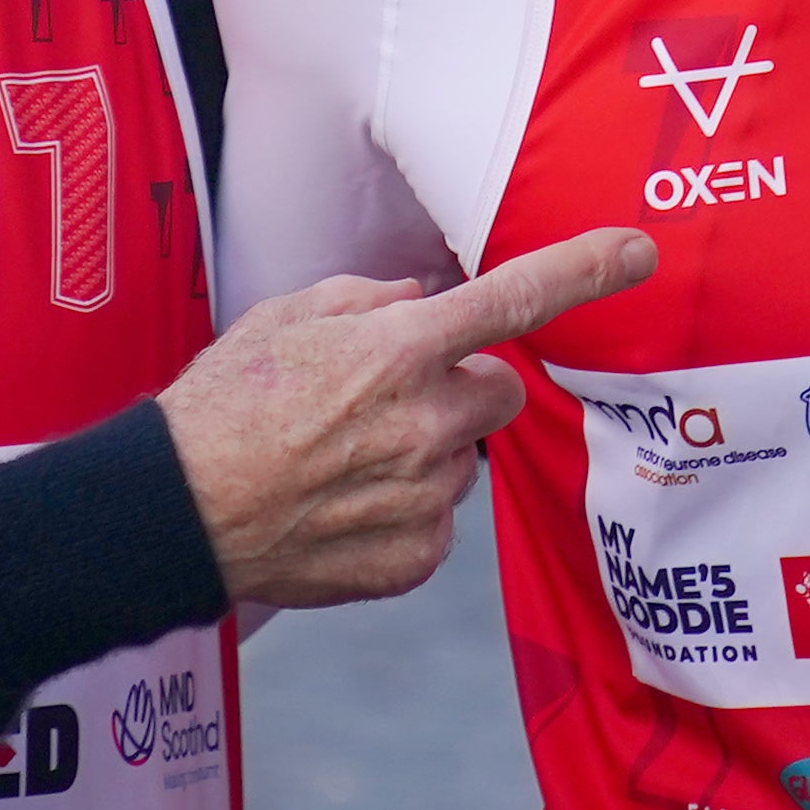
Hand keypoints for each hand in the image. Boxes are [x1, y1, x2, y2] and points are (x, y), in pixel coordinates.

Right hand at [157, 230, 653, 605]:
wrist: (173, 513)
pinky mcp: (413, 556)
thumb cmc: (220, 407)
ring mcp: (424, 495)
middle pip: (500, 395)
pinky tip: (341, 508)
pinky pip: (437, 523)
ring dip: (426, 454)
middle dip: (462, 391)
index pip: (513, 299)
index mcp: (398, 349)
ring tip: (341, 463)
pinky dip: (403, 514)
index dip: (583, 271)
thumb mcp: (286, 319)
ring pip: (463, 461)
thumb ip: (368, 302)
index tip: (636, 253)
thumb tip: (420, 301)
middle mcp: (425, 421)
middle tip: (388, 401)